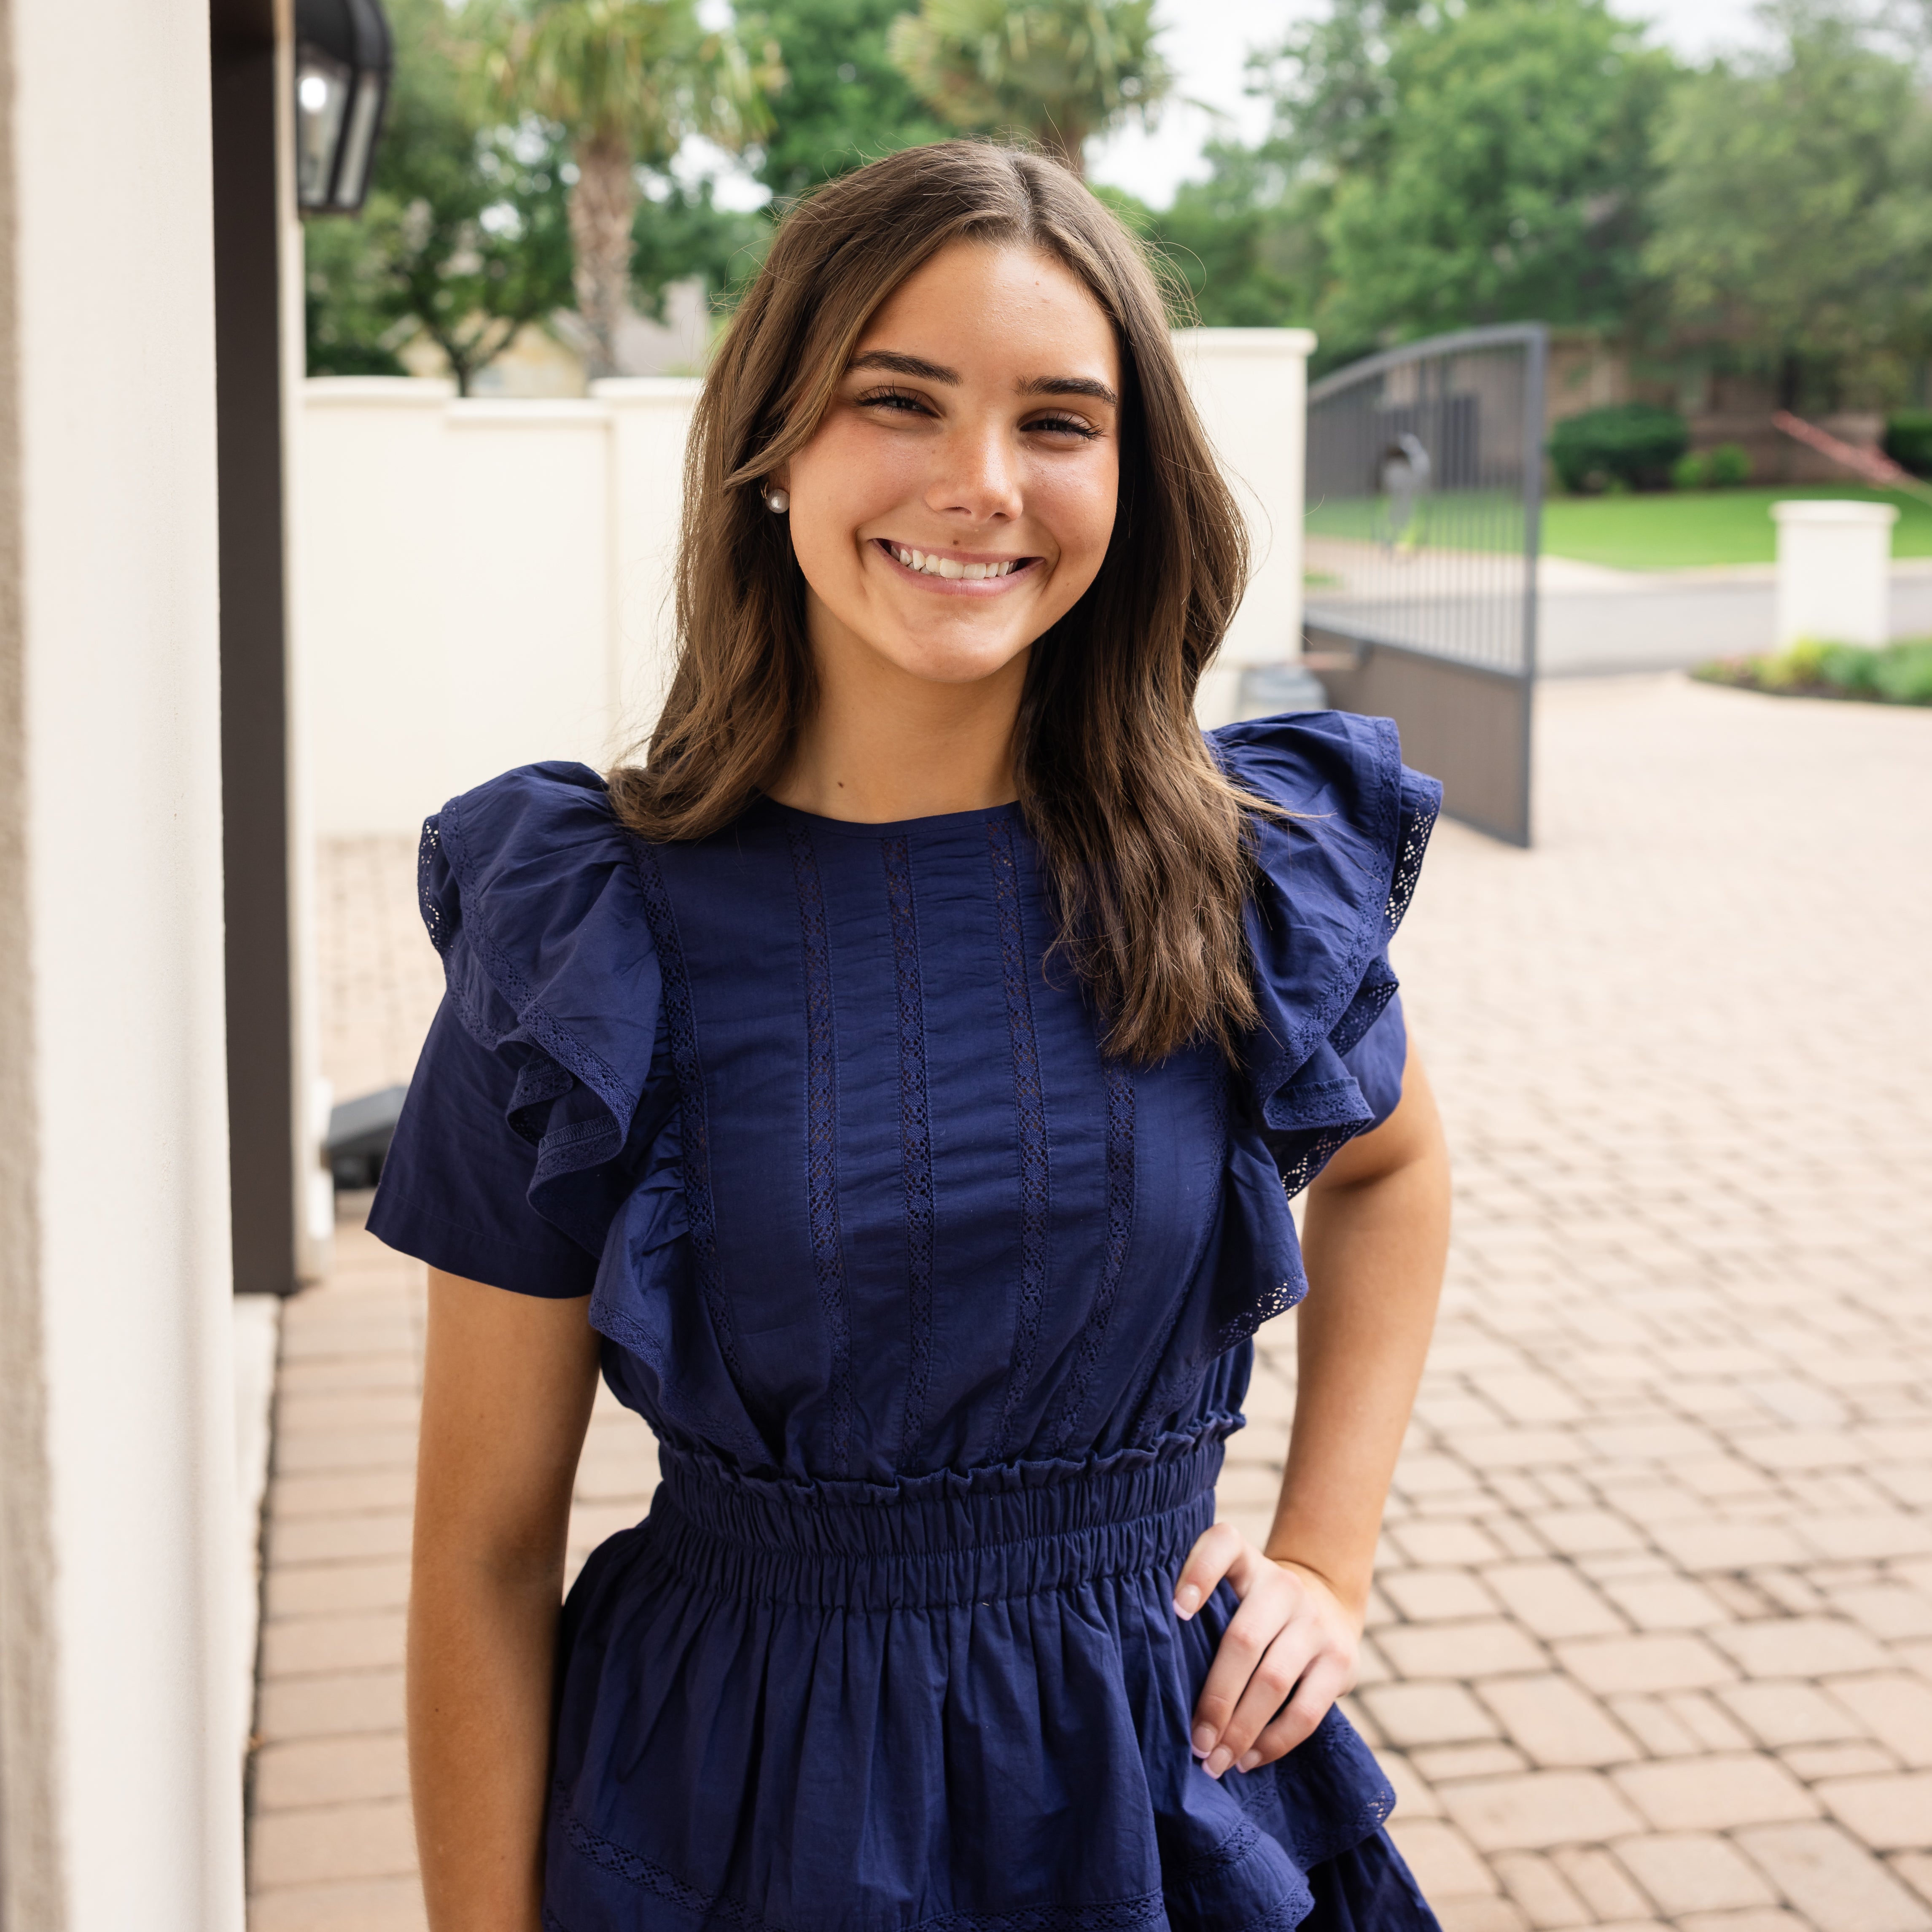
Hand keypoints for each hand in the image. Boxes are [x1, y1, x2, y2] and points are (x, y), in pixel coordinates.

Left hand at [1171, 1522, 1362, 1777]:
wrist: (1325, 1603)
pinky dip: (1274, 1742)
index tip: (1175, 1610)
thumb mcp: (1227, 1591)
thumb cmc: (1249, 1608)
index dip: (1198, 1573)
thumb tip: (1150, 1676)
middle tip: (1193, 1742)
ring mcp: (1314, 1622)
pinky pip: (1306, 1710)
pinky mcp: (1340, 1659)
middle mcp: (1281, 1585)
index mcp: (1246, 1560)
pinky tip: (1248, 1760)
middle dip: (1214, 1698)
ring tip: (1214, 1762)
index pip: (1222, 1545)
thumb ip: (1196, 1612)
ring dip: (1240, 1729)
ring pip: (1273, 1681)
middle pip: (1242, 1640)